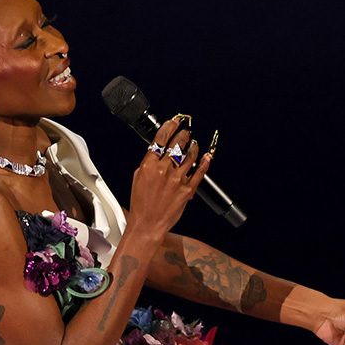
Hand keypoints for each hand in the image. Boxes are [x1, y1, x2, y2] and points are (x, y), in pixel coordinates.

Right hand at [125, 118, 211, 243]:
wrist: (147, 223)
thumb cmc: (141, 203)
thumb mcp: (138, 178)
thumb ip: (149, 163)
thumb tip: (157, 152)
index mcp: (149, 165)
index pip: (161, 139)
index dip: (169, 127)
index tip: (174, 121)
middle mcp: (164, 170)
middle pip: (177, 144)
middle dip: (184, 134)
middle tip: (186, 131)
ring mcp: (177, 179)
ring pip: (189, 156)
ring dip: (194, 147)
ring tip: (194, 143)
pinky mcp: (187, 189)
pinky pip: (199, 172)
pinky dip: (204, 162)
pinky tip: (207, 156)